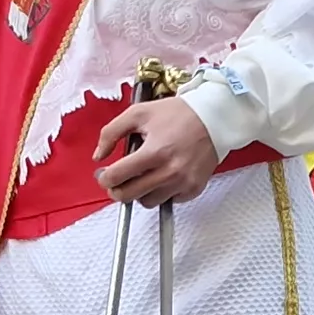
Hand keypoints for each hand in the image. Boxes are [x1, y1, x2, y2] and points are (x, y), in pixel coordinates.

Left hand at [93, 97, 220, 207]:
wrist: (214, 118)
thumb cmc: (177, 113)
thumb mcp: (138, 113)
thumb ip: (111, 132)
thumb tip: (99, 156)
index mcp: (154, 151)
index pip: (117, 176)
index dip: (104, 177)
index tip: (104, 174)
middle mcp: (169, 171)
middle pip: (129, 195)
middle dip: (116, 189)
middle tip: (116, 180)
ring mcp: (183, 182)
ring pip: (147, 202)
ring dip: (139, 192)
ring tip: (142, 175)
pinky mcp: (193, 189)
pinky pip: (168, 201)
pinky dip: (160, 192)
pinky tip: (161, 176)